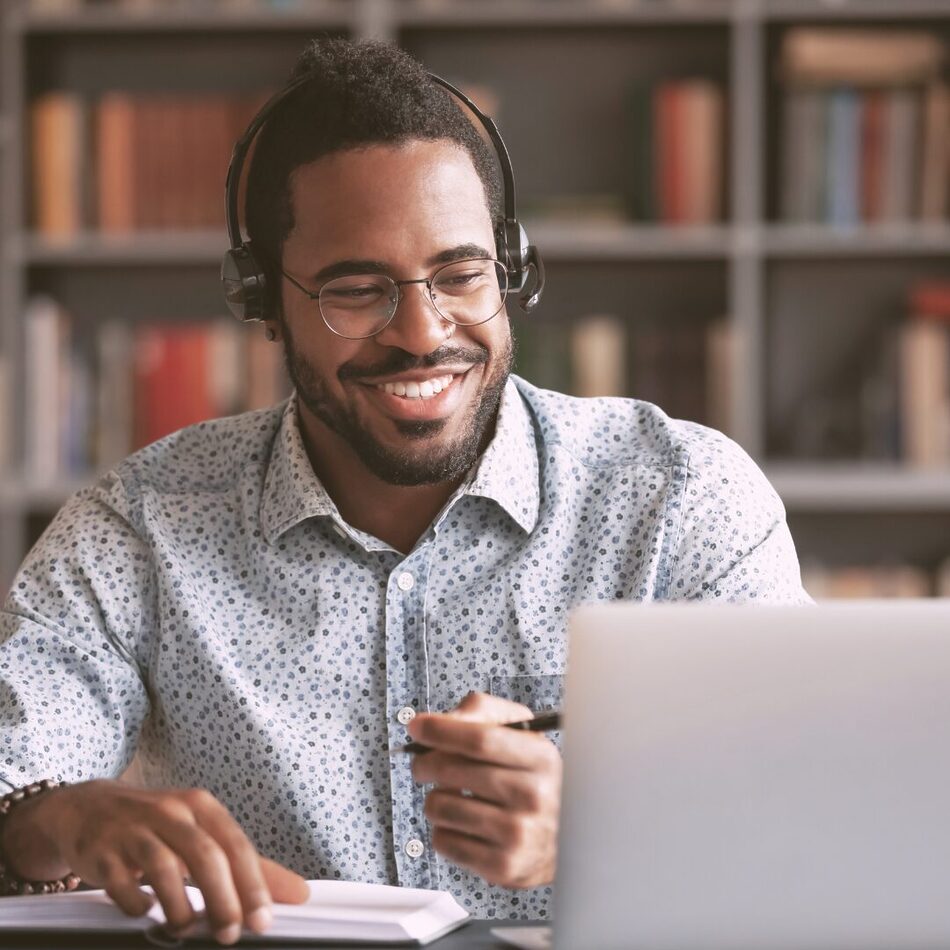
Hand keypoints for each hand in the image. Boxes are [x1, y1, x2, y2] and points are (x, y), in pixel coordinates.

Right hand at [2, 780, 308, 943]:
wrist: (87, 808)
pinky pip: (121, 881)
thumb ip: (249, 864)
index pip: (237, 845)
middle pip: (205, 856)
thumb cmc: (157, 824)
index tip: (263, 920)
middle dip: (222, 900)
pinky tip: (146, 913)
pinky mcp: (102, 850)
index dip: (253, 884)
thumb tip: (299, 894)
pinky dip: (137, 903)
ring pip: (164, 867)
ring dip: (180, 907)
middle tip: (230, 934)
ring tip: (187, 929)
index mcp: (201, 807)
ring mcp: (134, 829)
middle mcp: (171, 812)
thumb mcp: (203, 833)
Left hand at [408, 692, 561, 888]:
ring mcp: (518, 835)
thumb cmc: (532, 779)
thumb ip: (481, 713)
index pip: (480, 739)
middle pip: (453, 771)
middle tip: (422, 764)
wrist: (566, 839)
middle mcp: (533, 796)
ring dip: (435, 798)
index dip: (441, 730)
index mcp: (541, 758)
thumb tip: (438, 722)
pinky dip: (442, 829)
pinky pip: (443, 841)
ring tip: (451, 797)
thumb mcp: (521, 735)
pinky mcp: (502, 867)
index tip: (417, 726)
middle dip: (424, 762)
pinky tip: (461, 824)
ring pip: (441, 806)